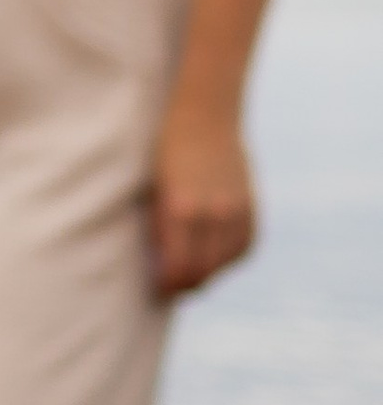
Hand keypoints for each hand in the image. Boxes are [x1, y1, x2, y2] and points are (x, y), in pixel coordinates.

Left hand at [148, 99, 255, 298]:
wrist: (205, 113)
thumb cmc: (165, 149)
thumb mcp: (154, 188)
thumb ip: (159, 227)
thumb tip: (161, 265)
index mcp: (181, 209)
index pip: (179, 268)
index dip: (168, 286)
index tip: (158, 291)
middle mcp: (212, 213)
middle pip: (204, 271)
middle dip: (186, 285)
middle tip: (172, 289)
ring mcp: (235, 209)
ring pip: (226, 261)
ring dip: (209, 273)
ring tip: (192, 274)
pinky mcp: (250, 203)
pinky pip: (244, 244)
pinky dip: (230, 257)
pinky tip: (216, 257)